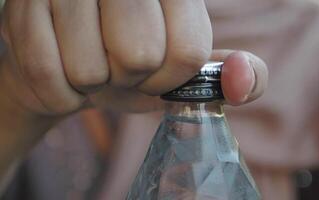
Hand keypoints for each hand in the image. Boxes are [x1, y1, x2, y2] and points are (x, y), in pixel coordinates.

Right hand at [0, 0, 266, 116]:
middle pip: (140, 55)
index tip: (154, 69)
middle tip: (119, 64)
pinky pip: (49, 76)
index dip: (169, 77)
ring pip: (91, 69)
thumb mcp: (180, 72)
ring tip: (90, 62)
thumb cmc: (130, 65)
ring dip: (92, 83)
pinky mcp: (24, 5)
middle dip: (130, 78)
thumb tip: (241, 78)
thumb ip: (224, 77)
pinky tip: (62, 68)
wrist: (69, 61)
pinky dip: (60, 91)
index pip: (188, 51)